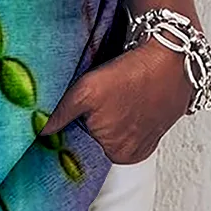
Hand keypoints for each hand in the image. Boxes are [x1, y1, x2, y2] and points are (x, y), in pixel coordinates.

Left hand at [39, 38, 194, 163]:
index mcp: (117, 154)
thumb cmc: (130, 74)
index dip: (76, 129)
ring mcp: (149, 139)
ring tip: (112, 96)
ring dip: (109, 117)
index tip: (74, 114)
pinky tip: (125, 97)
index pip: (84, 146)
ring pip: (115, 130)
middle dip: (91, 123)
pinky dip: (126, 112)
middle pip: (99, 140)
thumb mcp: (86, 92)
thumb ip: (60, 115)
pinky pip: (132, 122)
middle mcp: (134, 153)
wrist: (170, 56)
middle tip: (94, 100)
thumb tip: (40, 130)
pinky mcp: (159, 123)